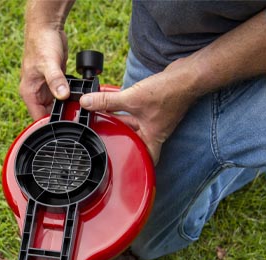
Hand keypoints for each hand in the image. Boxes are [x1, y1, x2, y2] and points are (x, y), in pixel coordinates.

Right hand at [19, 28, 69, 119]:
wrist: (47, 27)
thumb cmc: (42, 43)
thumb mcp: (49, 63)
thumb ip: (56, 81)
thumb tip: (62, 96)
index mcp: (29, 92)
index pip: (38, 118)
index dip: (50, 125)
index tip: (64, 128)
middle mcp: (36, 93)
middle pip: (49, 115)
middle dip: (61, 118)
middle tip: (75, 119)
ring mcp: (46, 89)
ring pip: (57, 107)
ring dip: (66, 109)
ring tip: (78, 110)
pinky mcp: (56, 83)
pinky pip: (63, 97)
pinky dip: (70, 99)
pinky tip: (78, 100)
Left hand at [80, 58, 198, 164]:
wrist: (187, 76)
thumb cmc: (168, 93)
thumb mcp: (132, 99)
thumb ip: (107, 102)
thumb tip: (87, 102)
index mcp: (152, 138)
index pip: (146, 160)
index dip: (137, 166)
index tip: (123, 168)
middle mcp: (154, 131)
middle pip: (134, 140)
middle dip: (119, 137)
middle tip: (102, 136)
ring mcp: (155, 119)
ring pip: (134, 124)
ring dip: (120, 120)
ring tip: (102, 118)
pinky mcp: (155, 106)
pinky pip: (136, 111)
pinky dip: (125, 107)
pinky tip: (113, 101)